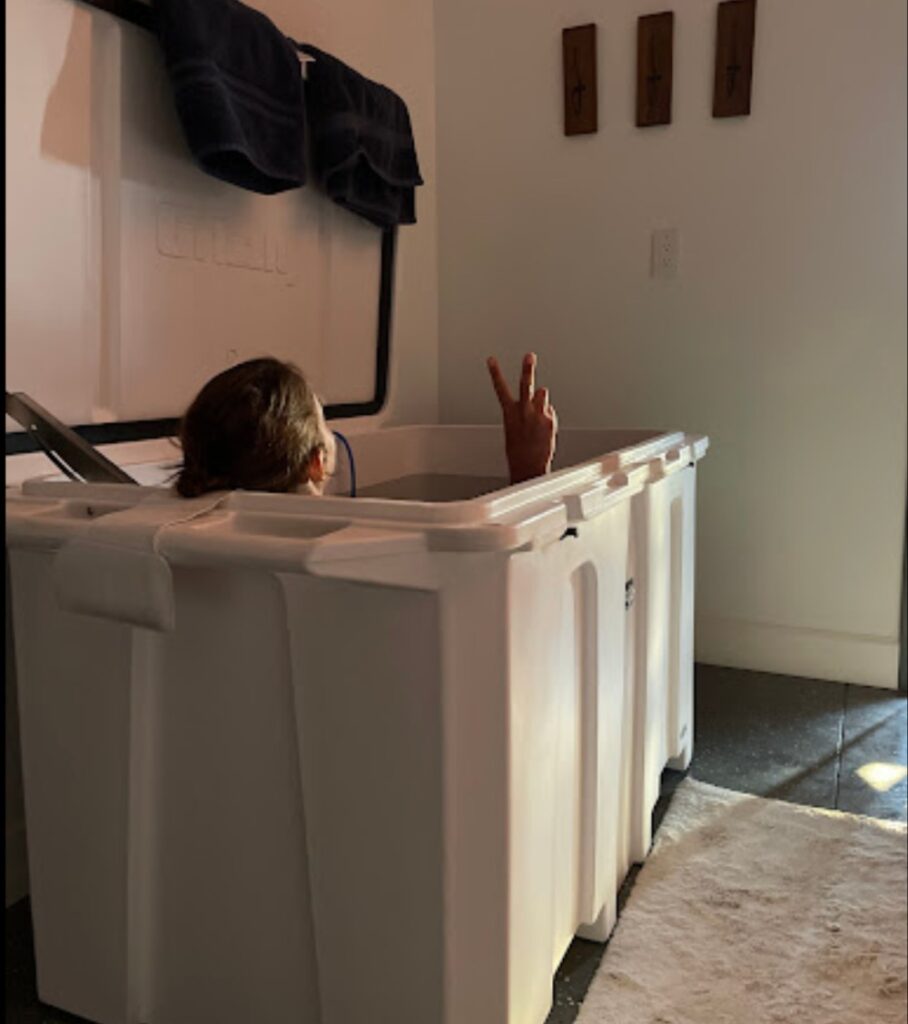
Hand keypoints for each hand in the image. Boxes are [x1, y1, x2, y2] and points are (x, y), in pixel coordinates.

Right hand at [487, 352, 557, 483]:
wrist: (528, 466)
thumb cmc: (519, 449)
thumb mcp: (515, 427)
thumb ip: (525, 410)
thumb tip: (539, 396)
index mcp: (509, 412)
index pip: (500, 388)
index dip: (495, 373)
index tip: (492, 360)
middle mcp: (523, 411)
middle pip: (525, 385)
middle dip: (527, 369)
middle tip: (529, 356)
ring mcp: (537, 414)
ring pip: (542, 394)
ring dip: (540, 398)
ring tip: (537, 406)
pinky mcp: (549, 420)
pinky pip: (549, 410)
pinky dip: (546, 416)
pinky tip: (542, 428)